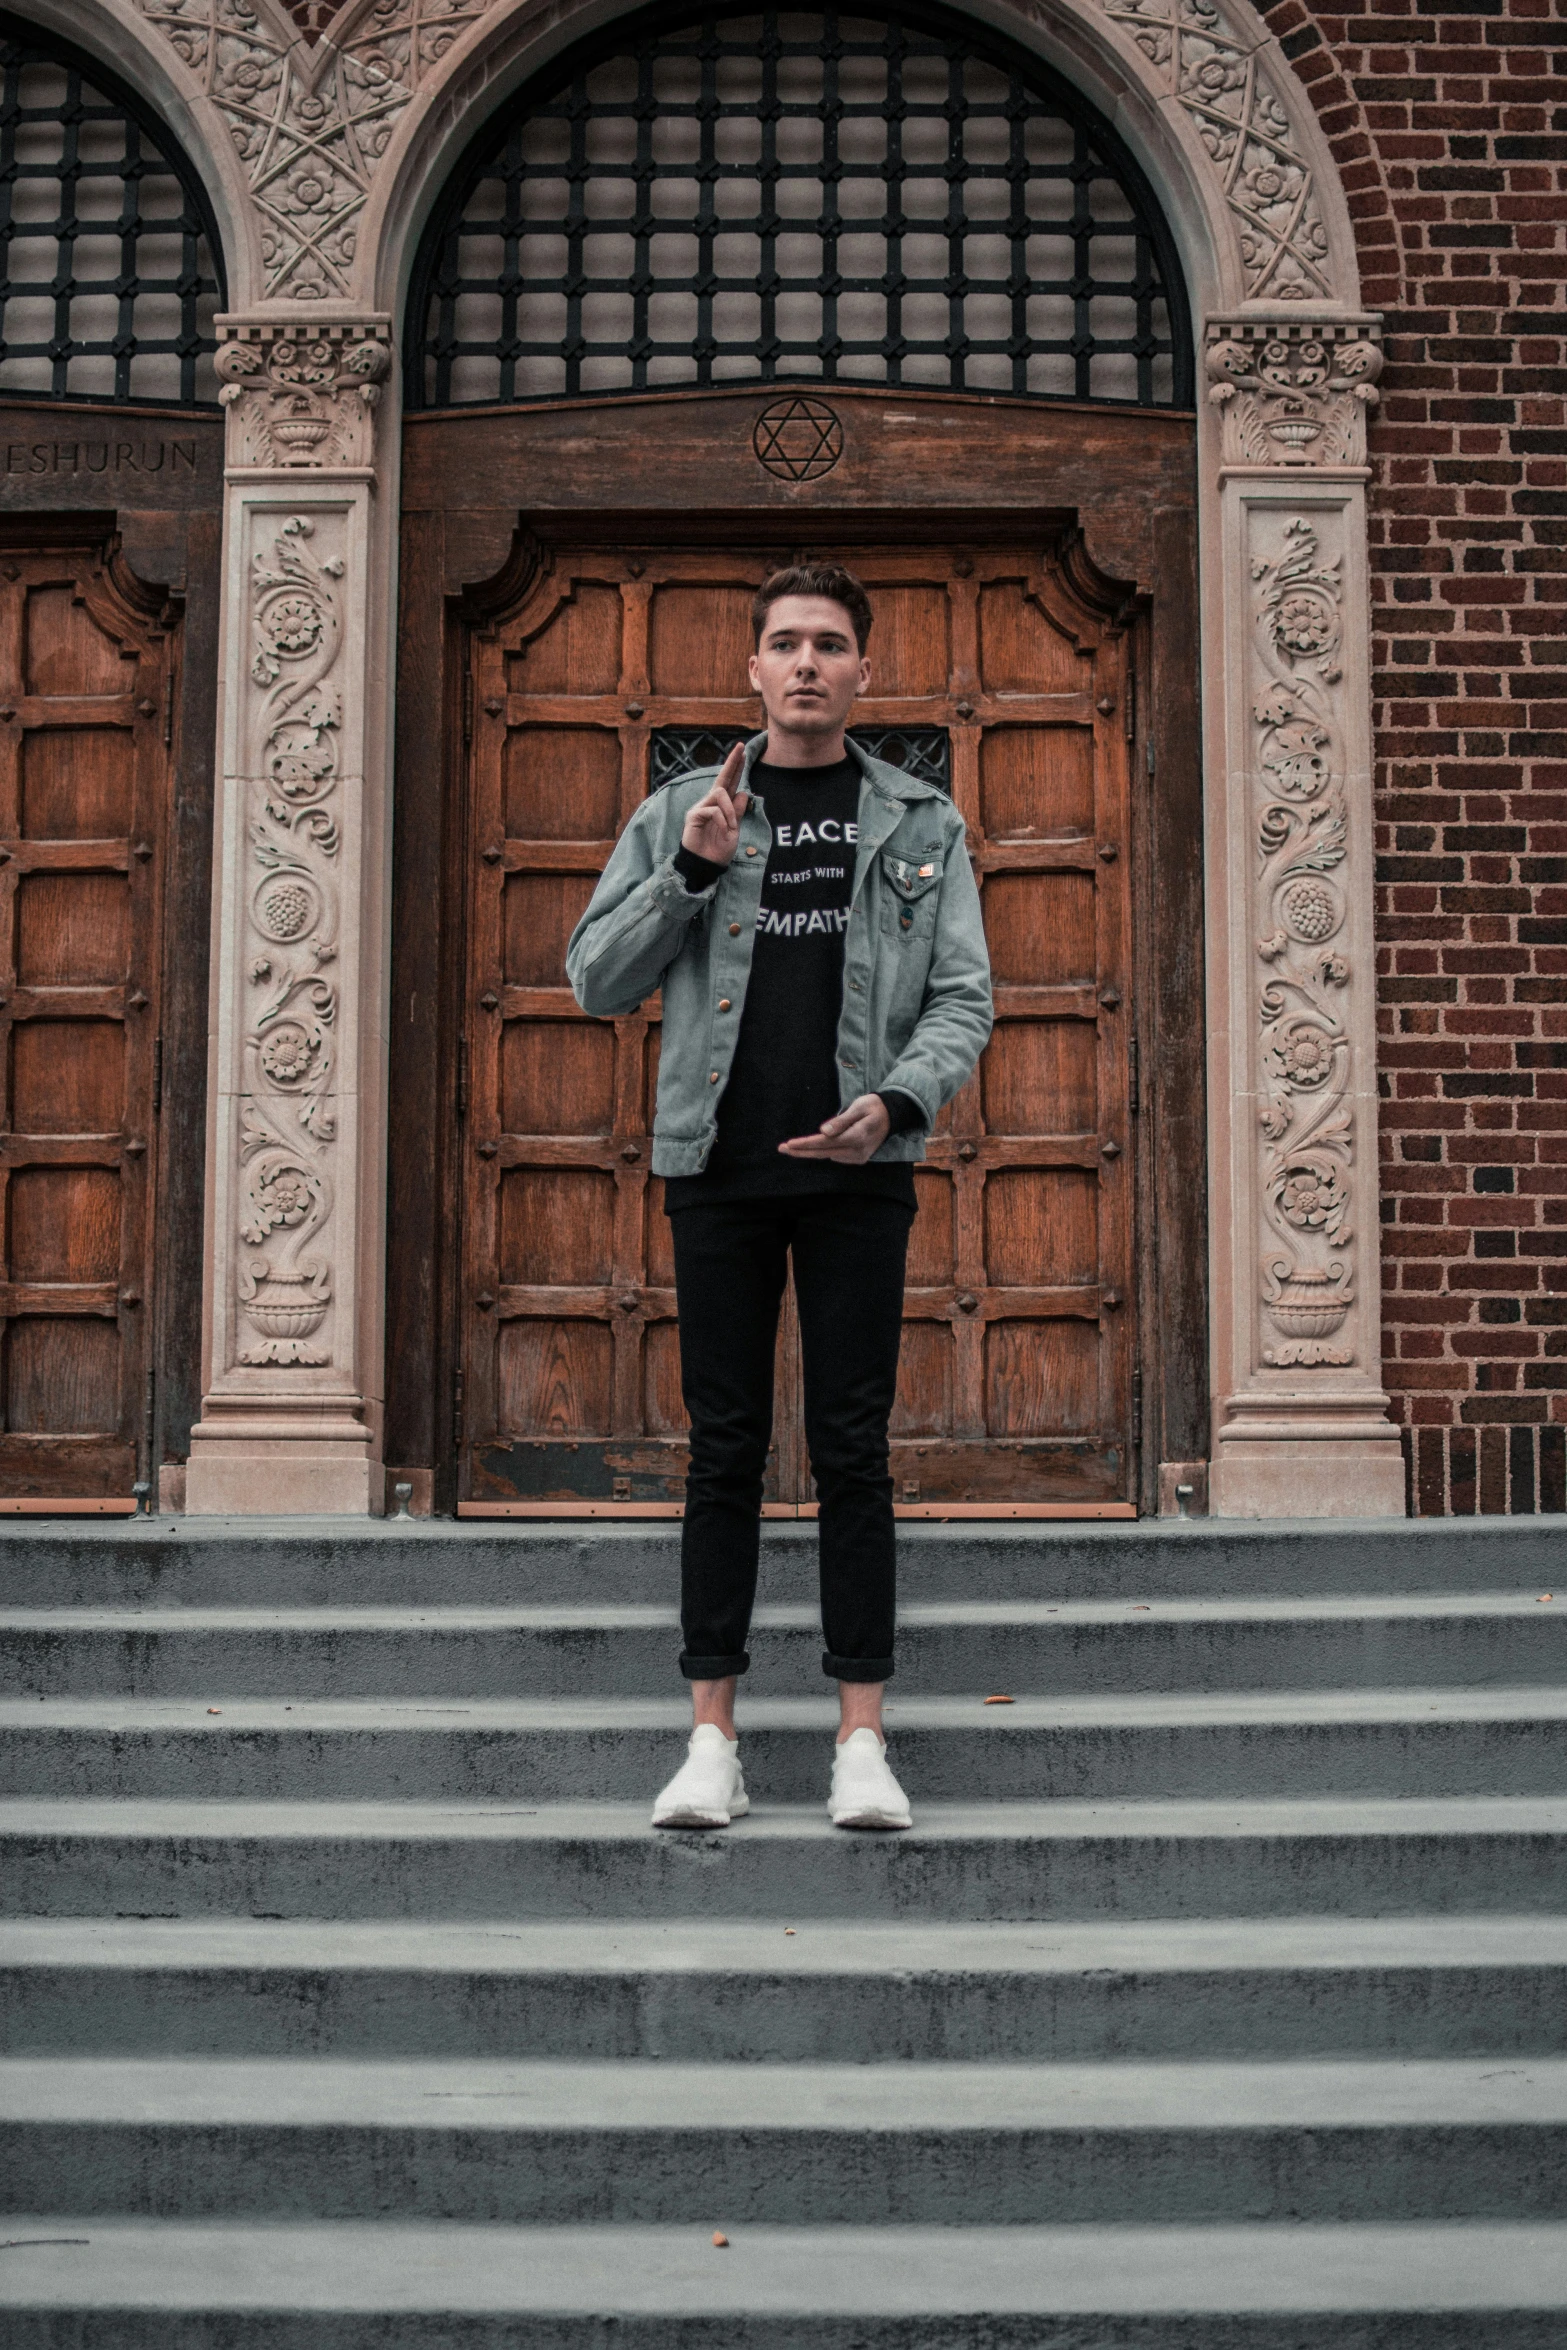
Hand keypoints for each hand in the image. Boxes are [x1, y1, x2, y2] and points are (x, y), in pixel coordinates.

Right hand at [680, 744, 748, 864]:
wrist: (707, 865)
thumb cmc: (718, 849)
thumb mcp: (734, 830)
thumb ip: (738, 812)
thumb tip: (744, 792)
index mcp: (722, 806)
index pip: (730, 783)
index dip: (736, 768)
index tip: (742, 751)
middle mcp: (710, 803)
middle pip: (722, 778)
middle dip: (732, 762)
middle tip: (741, 746)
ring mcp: (701, 808)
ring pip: (720, 794)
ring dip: (731, 811)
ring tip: (732, 827)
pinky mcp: (694, 815)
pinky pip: (713, 810)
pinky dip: (723, 820)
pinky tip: (724, 831)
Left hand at [778, 1093, 890, 1163]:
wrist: (892, 1116)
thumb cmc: (874, 1107)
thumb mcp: (859, 1107)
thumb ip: (841, 1120)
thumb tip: (823, 1131)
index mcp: (857, 1137)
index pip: (825, 1143)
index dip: (806, 1144)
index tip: (789, 1144)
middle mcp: (857, 1151)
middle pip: (823, 1153)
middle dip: (801, 1151)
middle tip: (781, 1149)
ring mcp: (858, 1157)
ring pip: (828, 1155)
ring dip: (810, 1152)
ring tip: (792, 1147)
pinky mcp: (858, 1159)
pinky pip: (835, 1156)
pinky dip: (823, 1152)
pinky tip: (813, 1147)